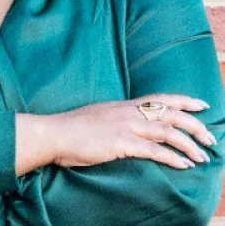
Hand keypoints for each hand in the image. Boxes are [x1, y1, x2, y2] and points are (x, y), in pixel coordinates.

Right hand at [49, 93, 215, 170]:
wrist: (55, 133)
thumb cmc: (73, 128)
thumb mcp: (99, 117)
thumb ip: (117, 119)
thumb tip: (129, 127)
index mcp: (124, 105)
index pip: (160, 98)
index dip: (183, 100)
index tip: (202, 105)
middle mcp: (128, 112)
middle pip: (169, 113)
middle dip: (194, 124)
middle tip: (210, 137)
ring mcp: (124, 126)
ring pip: (167, 131)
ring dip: (189, 144)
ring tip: (203, 156)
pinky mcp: (120, 143)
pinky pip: (153, 150)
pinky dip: (172, 157)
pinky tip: (184, 165)